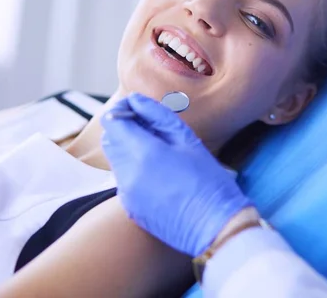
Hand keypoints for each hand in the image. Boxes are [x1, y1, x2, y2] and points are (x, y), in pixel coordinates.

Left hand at [100, 93, 251, 256]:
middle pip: (110, 140)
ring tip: (160, 155)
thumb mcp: (188, 141)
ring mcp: (126, 194)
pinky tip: (161, 177)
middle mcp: (128, 173)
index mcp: (143, 152)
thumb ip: (158, 116)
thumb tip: (136, 100)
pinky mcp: (130, 209)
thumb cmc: (209, 181)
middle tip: (151, 130)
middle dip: (124, 130)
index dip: (123, 110)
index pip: (113, 121)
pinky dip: (135, 172)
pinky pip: (124, 181)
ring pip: (116, 160)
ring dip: (129, 151)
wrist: (216, 226)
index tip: (137, 109)